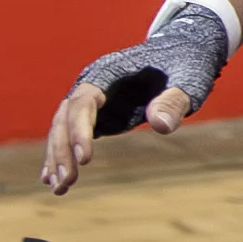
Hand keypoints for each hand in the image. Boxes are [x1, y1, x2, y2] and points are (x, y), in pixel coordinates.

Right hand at [41, 0, 230, 194]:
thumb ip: (173, 101)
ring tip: (59, 189)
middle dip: (62, 150)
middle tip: (67, 182)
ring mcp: (93, 101)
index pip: (84, 102)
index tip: (86, 160)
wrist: (183, 53)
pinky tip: (54, 182)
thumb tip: (160, 126)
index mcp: (108, 71)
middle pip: (65, 117)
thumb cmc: (186, 64)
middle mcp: (92, 84)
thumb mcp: (188, 80)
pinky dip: (63, 156)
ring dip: (58, 158)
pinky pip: (72, 136)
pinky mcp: (99, 115)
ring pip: (62, 128)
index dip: (80, 130)